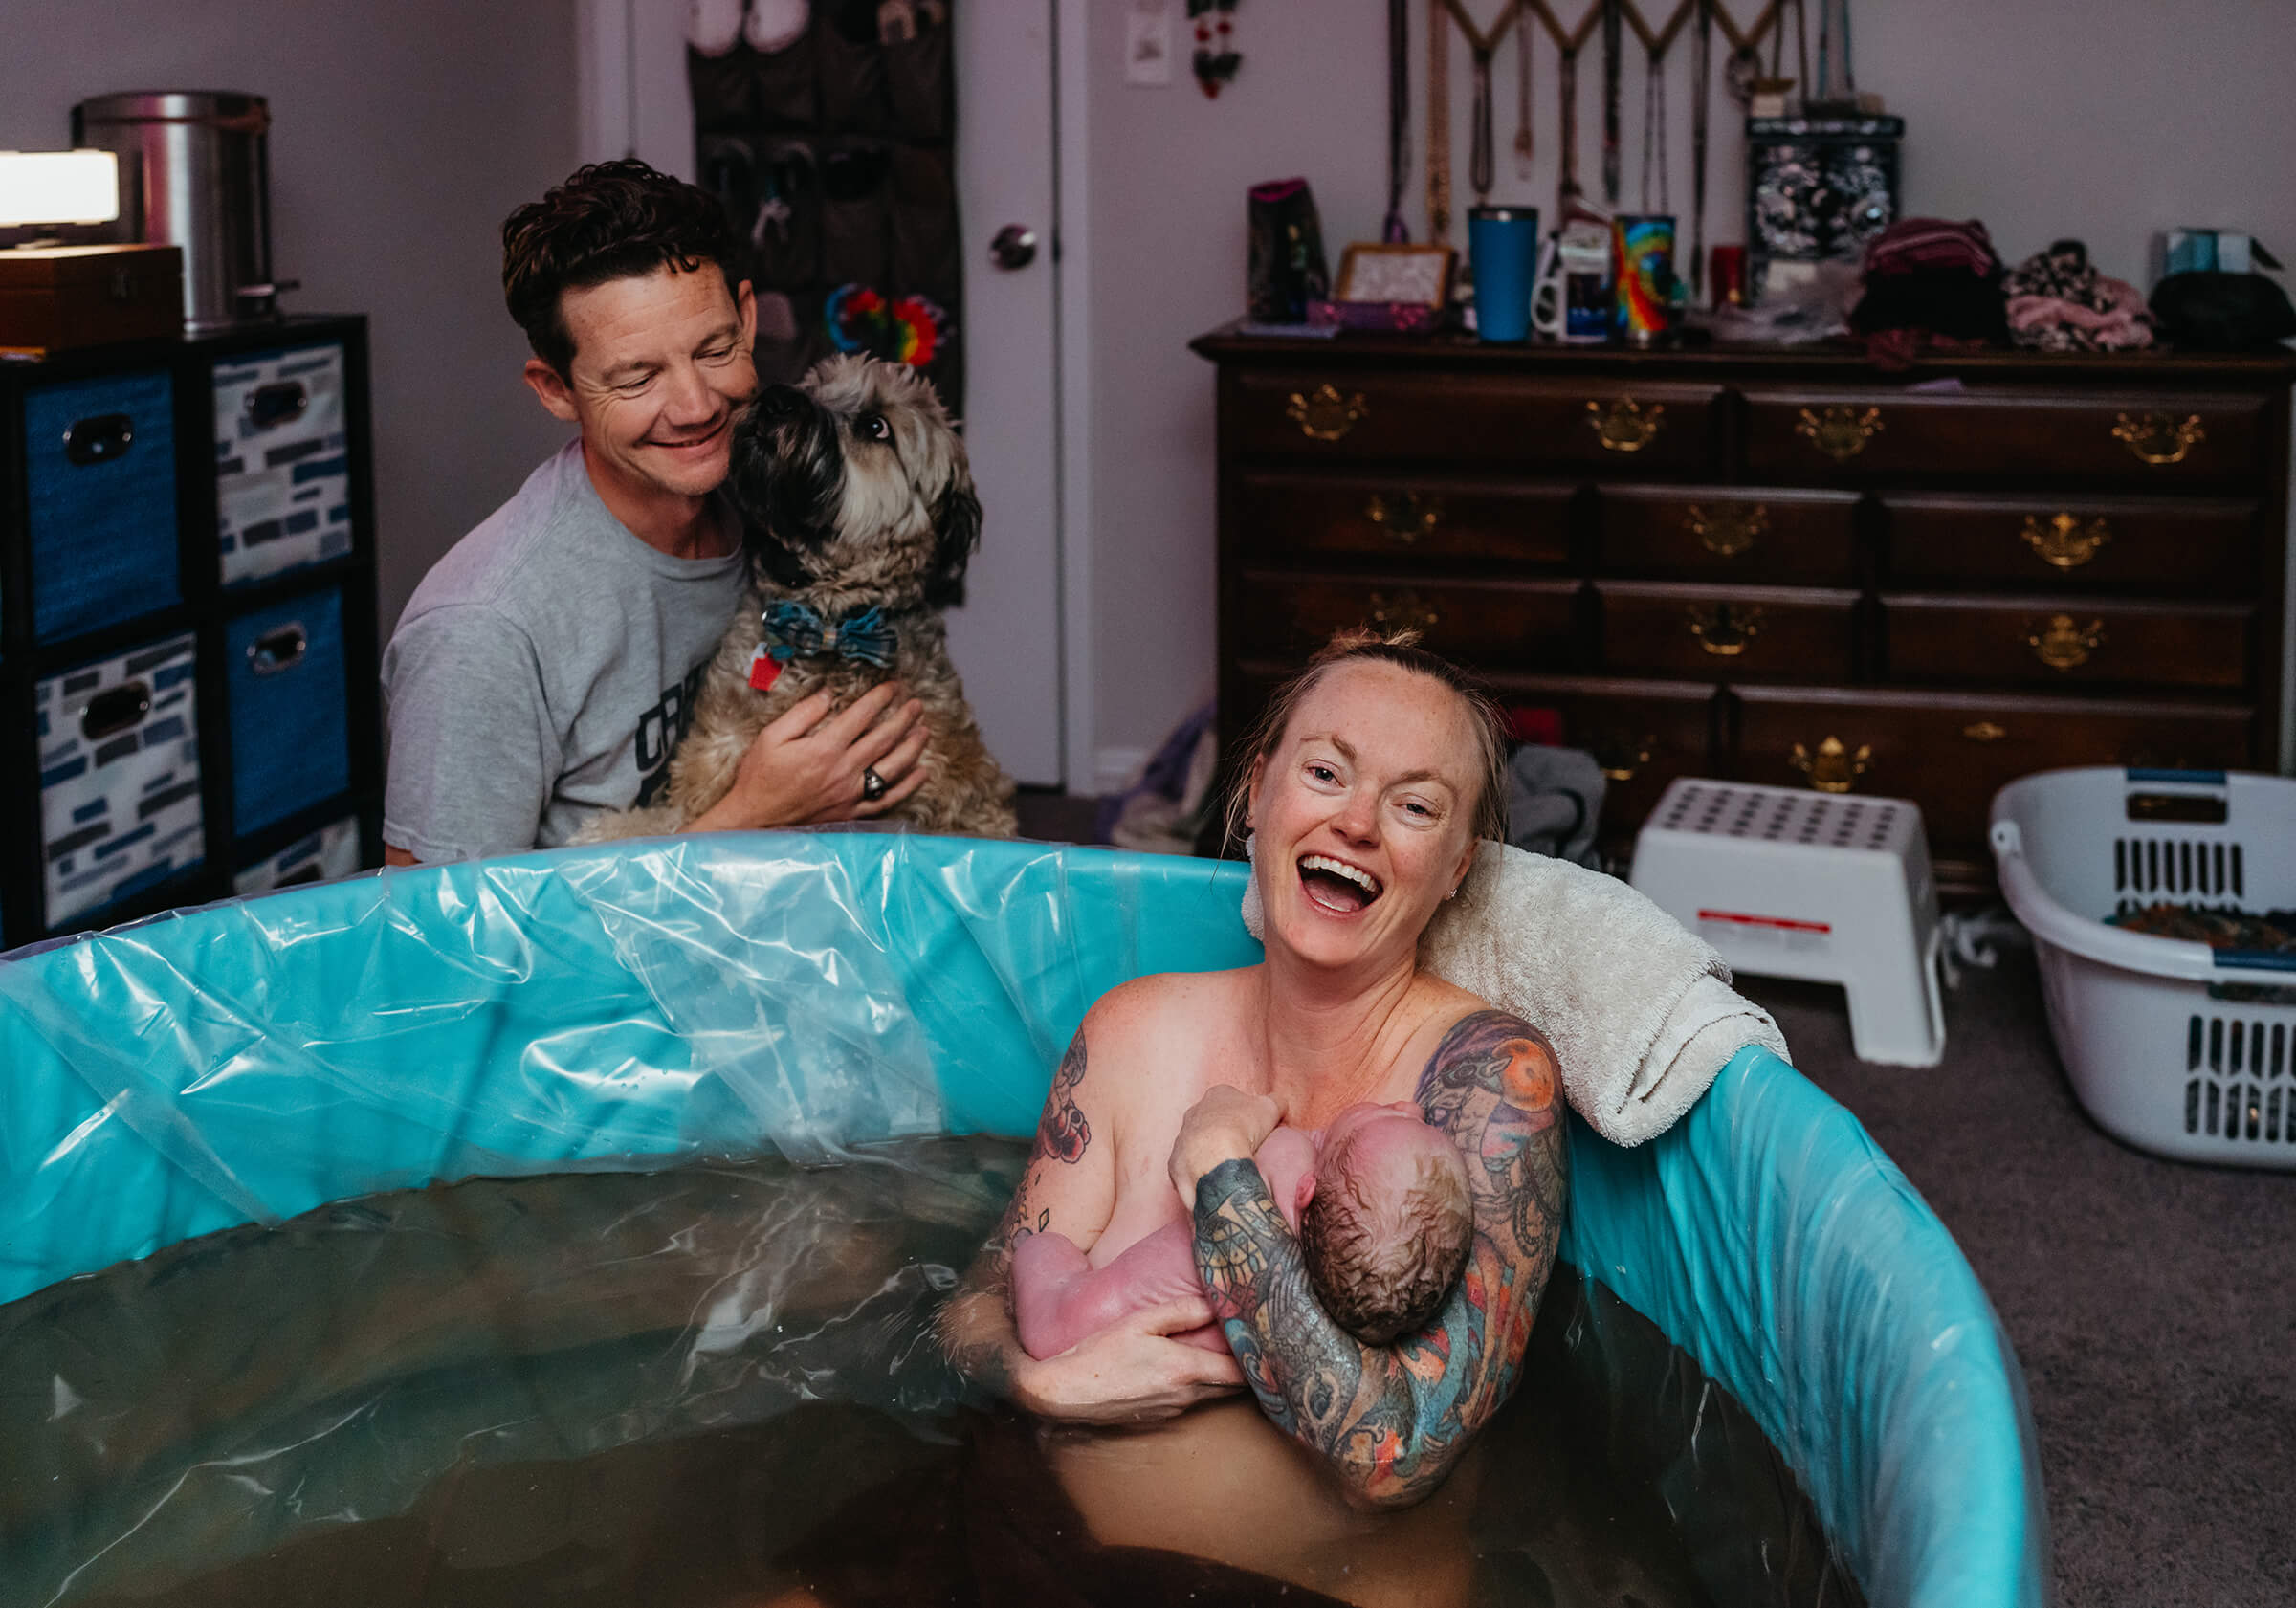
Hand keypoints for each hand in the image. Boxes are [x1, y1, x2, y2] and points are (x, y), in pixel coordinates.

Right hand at [693, 681, 928, 830]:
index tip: (893, 687)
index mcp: (824, 748)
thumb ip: (802, 714)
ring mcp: (851, 794)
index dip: (880, 698)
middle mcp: (844, 770)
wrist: (755, 819)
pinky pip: (888, 799)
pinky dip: (908, 786)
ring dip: (912, 747)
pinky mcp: (853, 813)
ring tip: (924, 731)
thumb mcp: (772, 737)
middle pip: (883, 739)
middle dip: (904, 718)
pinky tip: (921, 772)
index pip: (861, 716)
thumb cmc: (759, 777)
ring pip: (892, 767)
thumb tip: (827, 694)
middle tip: (917, 705)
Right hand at [1010, 1295, 1245, 1423]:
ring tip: (1232, 1351)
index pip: (1241, 1371)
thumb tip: (1214, 1301)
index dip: (1259, 1358)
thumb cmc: (1099, 1353)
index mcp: (1185, 1370)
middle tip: (1257, 1343)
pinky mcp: (1161, 1417)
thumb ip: (1180, 1311)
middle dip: (1248, 1367)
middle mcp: (1186, 1396)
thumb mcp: (1139, 1322)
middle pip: (1234, 1386)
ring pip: (1215, 1394)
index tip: (1268, 1339)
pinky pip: (1194, 1401)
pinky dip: (1203, 1386)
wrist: (1064, 1393)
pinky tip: (1194, 1368)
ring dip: (1226, 1377)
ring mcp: (1174, 1411)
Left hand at [1169, 1085, 1282, 1209]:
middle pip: (1211, 1121)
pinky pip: (1189, 1168)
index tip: (1254, 1128)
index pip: (1231, 1100)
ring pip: (1197, 1145)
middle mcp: (1194, 1113)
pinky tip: (1214, 1182)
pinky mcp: (1175, 1162)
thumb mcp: (1270, 1108)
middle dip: (1224, 1133)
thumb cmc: (1244, 1126)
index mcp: (1217, 1095)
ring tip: (1228, 1169)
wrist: (1216, 1156)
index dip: (1244, 1114)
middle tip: (1241, 1149)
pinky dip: (1200, 1174)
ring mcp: (1181, 1137)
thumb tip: (1280, 1104)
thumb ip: (1276, 1102)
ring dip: (1210, 1154)